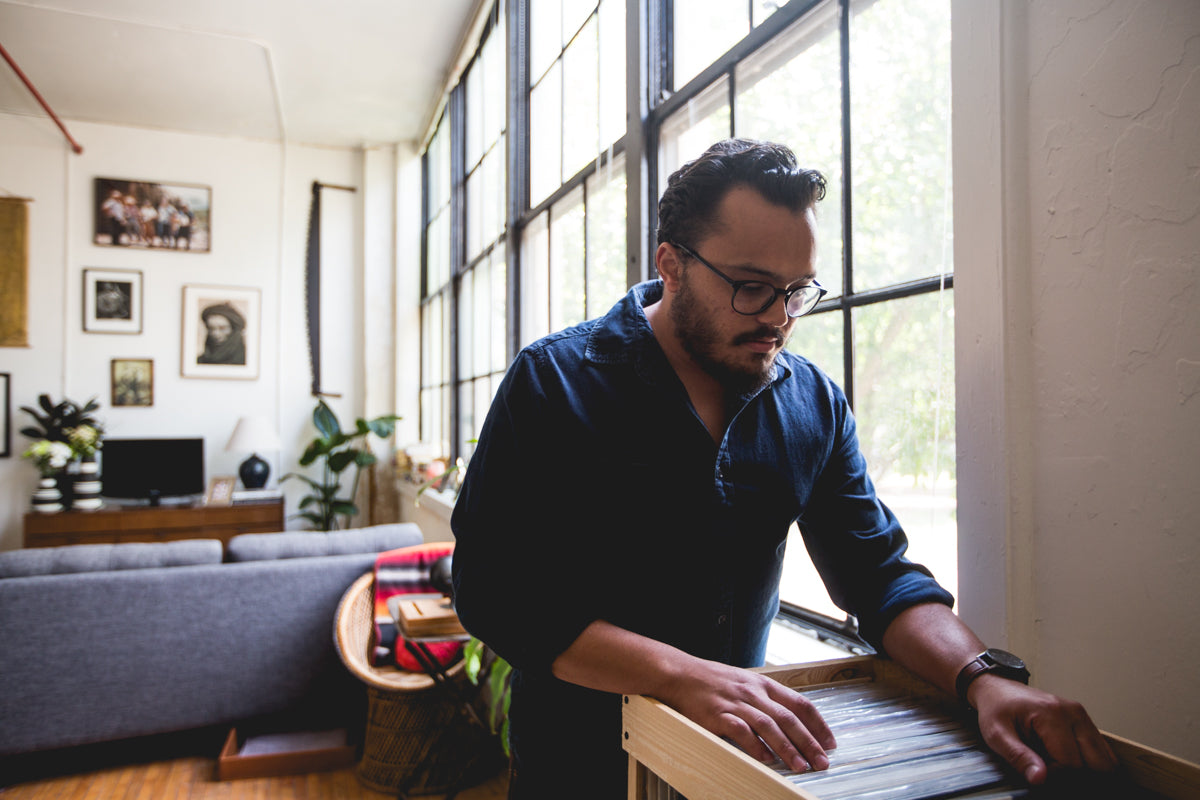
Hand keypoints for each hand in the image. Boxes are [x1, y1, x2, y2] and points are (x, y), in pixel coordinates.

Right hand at [655, 660, 836, 773]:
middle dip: (809, 742)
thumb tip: (788, 720)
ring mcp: (736, 703)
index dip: (818, 724)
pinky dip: (755, 746)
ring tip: (800, 766)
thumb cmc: (712, 680)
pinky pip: (741, 731)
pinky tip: (766, 759)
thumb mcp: (744, 682)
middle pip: (789, 718)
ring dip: (787, 748)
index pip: (799, 703)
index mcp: (763, 684)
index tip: (830, 742)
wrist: (679, 673)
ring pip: (769, 726)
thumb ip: (765, 699)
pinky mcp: (717, 714)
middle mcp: (753, 692)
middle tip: (822, 762)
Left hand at [969, 674, 1117, 784]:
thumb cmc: (997, 708)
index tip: (1036, 768)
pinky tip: (1065, 756)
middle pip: (1098, 763)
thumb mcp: (997, 734)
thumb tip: (1040, 779)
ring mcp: (1082, 716)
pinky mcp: (1084, 720)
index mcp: (1052, 714)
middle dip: (1076, 774)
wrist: (998, 689)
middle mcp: (1073, 713)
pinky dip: (1088, 761)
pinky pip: (1100, 751)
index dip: (1055, 774)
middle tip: (1051, 768)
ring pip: (1105, 759)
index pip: (1071, 763)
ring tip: (1056, 760)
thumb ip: (1018, 757)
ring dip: (1084, 768)